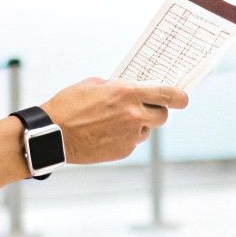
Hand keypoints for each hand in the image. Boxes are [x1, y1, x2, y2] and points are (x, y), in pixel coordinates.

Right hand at [41, 78, 188, 164]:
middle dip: (156, 111)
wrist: (52, 134)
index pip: (167, 95)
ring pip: (147, 130)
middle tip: (143, 109)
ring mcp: (130, 136)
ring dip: (138, 125)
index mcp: (128, 93)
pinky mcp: (123, 151)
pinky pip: (133, 142)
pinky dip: (125, 137)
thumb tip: (132, 90)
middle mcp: (134, 115)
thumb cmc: (69, 106)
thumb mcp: (94, 85)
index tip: (183, 99)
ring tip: (114, 122)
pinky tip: (106, 134)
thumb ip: (118, 87)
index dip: (179, 97)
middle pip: (162, 116)